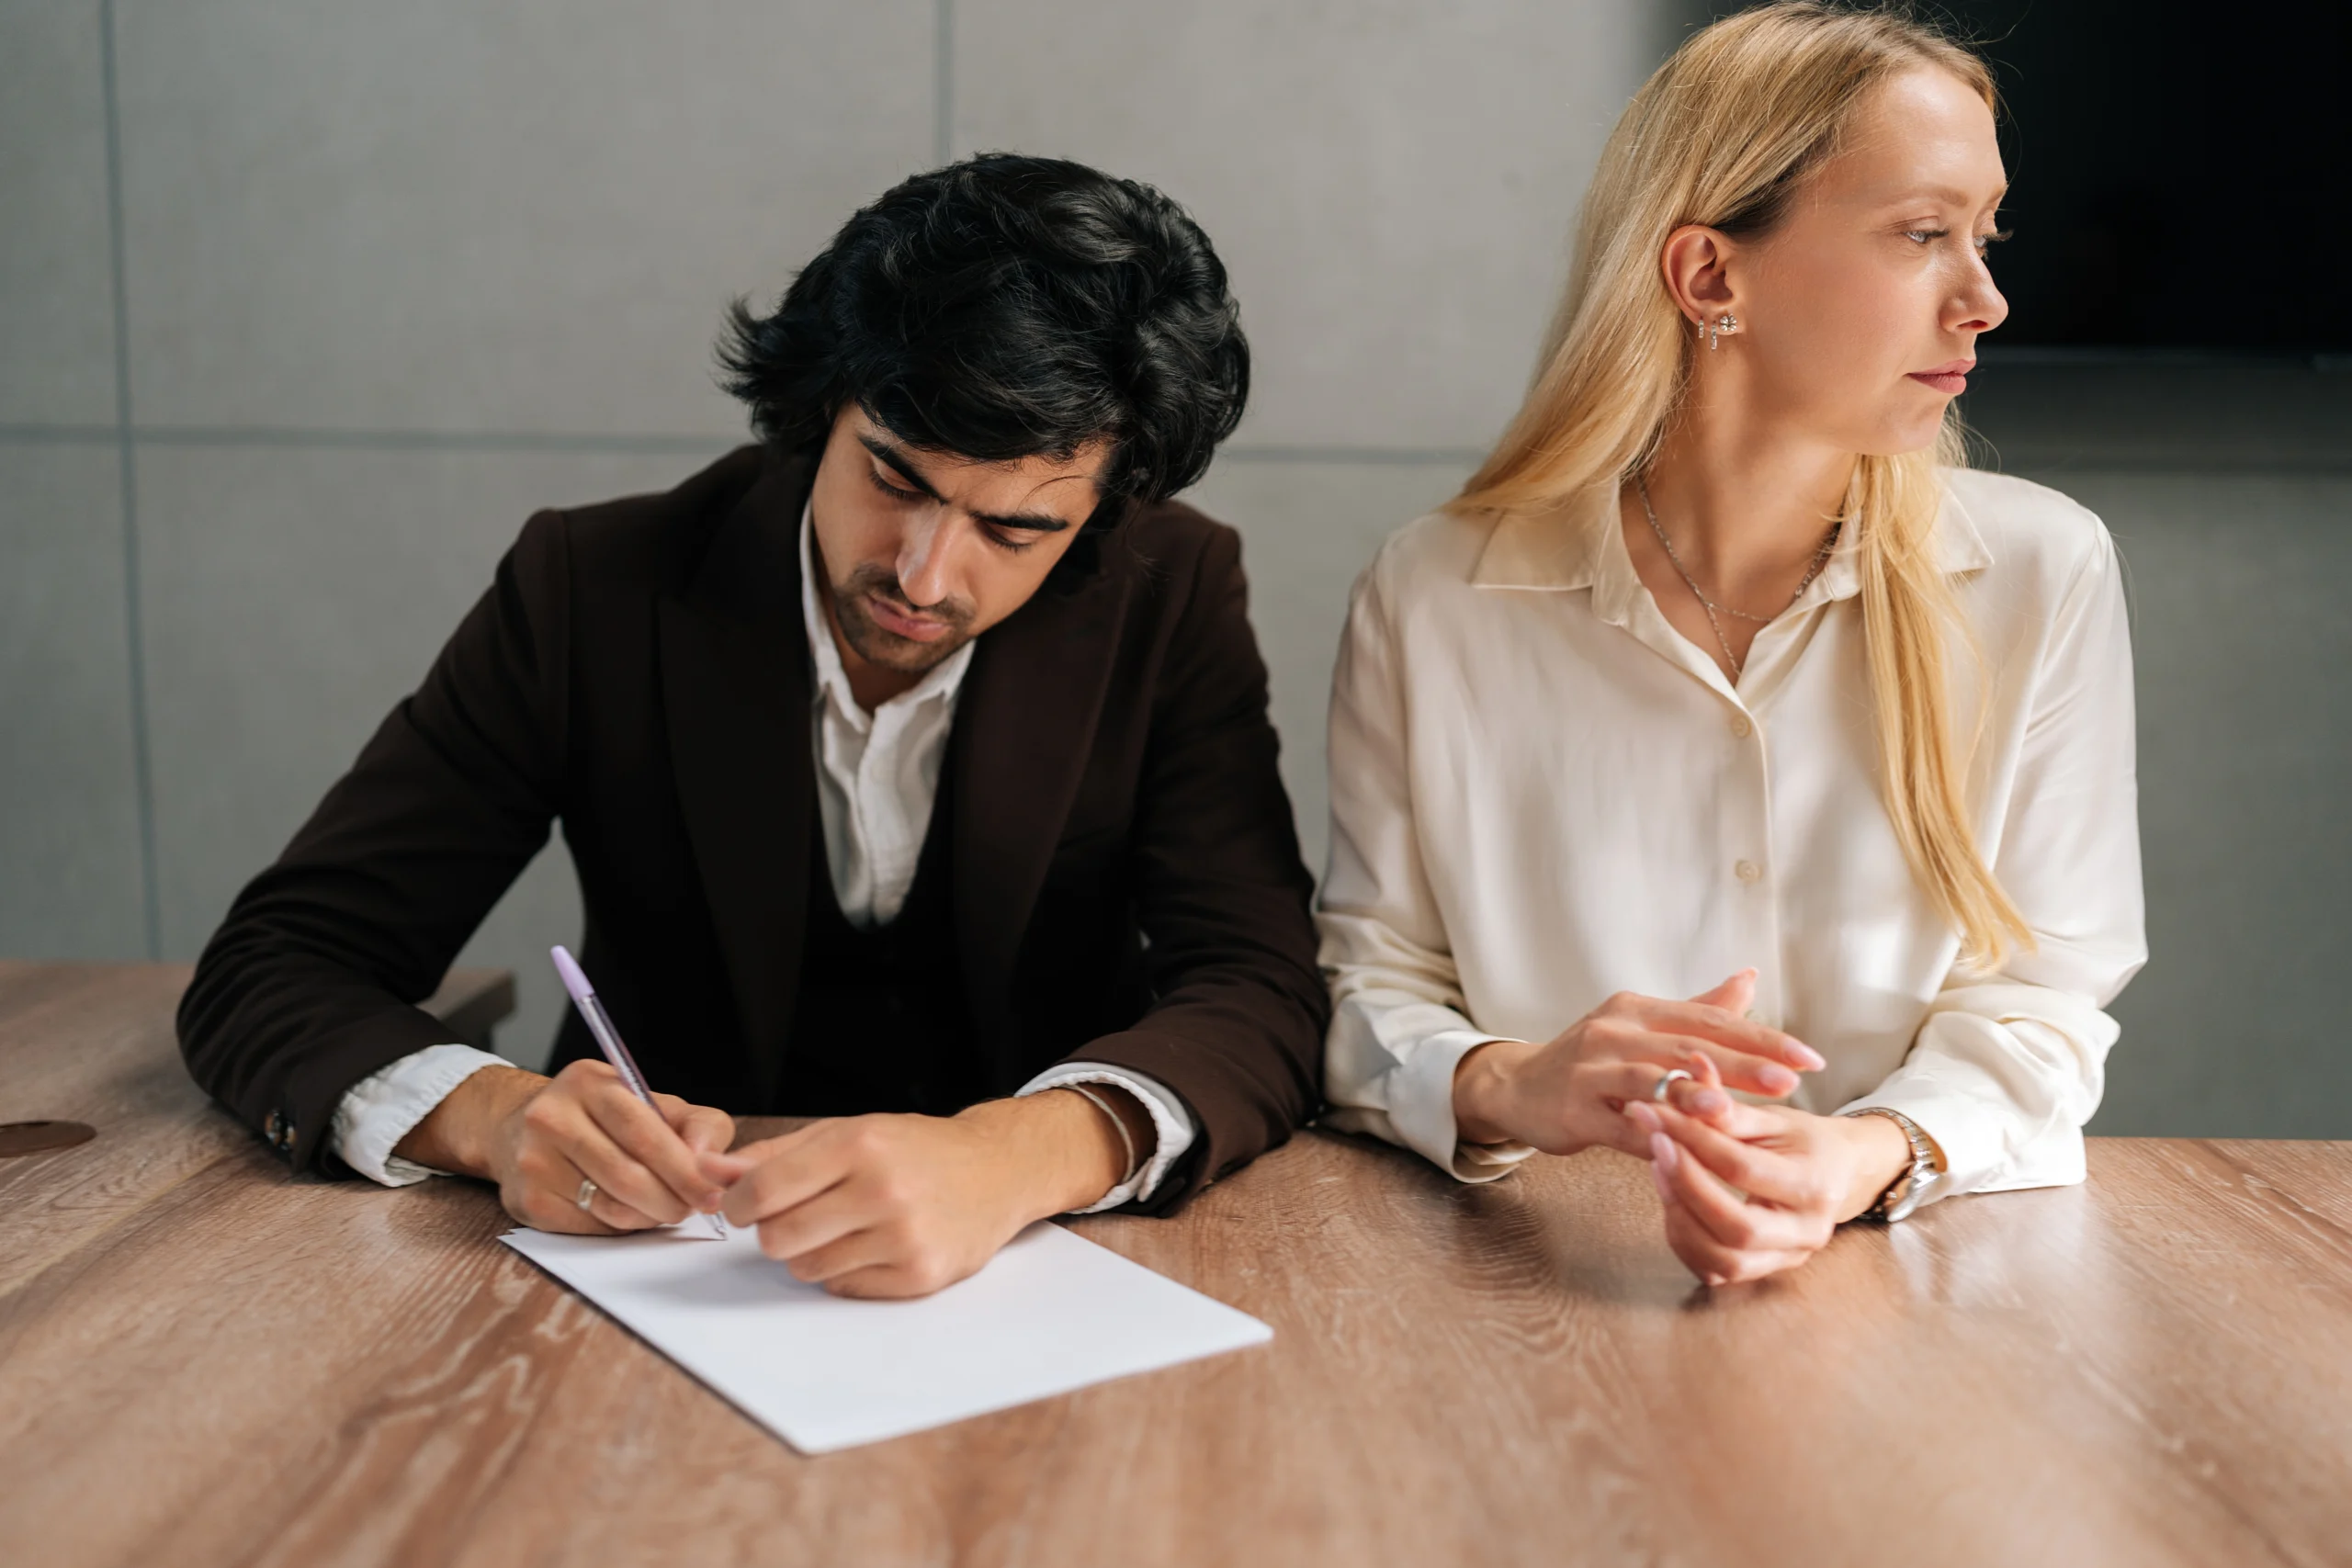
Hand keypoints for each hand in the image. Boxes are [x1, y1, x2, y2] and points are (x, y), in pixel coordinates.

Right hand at [394, 1059, 734, 1233]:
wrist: (516, 1129)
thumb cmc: (599, 1117)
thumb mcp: (650, 1102)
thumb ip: (695, 1124)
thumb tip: (709, 1161)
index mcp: (590, 1084)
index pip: (645, 1132)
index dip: (684, 1169)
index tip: (712, 1192)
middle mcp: (553, 1117)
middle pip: (628, 1175)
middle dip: (672, 1200)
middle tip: (691, 1207)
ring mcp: (534, 1160)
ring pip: (611, 1207)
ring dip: (649, 1216)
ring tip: (662, 1207)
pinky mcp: (527, 1200)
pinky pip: (590, 1226)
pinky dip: (619, 1226)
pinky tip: (625, 1210)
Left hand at [698, 1088, 1142, 1298]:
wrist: (995, 1171)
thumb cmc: (913, 1149)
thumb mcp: (845, 1132)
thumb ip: (773, 1155)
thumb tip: (707, 1169)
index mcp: (859, 1145)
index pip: (763, 1190)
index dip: (738, 1204)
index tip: (742, 1206)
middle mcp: (883, 1190)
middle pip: (777, 1238)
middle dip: (772, 1232)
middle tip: (793, 1218)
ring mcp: (904, 1236)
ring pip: (807, 1268)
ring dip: (809, 1252)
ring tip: (841, 1227)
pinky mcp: (919, 1275)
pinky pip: (844, 1288)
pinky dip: (845, 1271)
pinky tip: (871, 1245)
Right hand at [1451, 971, 1824, 1156]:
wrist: (1517, 1086)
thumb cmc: (1591, 1060)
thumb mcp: (1640, 1027)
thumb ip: (1698, 1009)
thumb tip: (1750, 979)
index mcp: (1638, 1009)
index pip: (1710, 1018)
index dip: (1760, 1037)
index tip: (1808, 1057)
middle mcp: (1614, 1031)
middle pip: (1687, 1046)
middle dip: (1742, 1064)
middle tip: (1789, 1080)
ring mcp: (1590, 1070)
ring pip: (1649, 1080)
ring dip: (1692, 1095)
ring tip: (1734, 1109)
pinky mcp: (1573, 1110)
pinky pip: (1620, 1125)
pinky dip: (1652, 1135)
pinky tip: (1682, 1148)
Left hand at [1624, 1078, 1912, 1285]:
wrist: (1838, 1173)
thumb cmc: (1803, 1140)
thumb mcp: (1774, 1118)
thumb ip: (1729, 1107)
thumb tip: (1689, 1069)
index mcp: (1813, 1184)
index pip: (1741, 1167)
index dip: (1692, 1139)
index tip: (1655, 1112)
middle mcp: (1806, 1231)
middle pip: (1737, 1227)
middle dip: (1686, 1185)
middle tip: (1655, 1143)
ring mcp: (1786, 1258)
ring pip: (1723, 1259)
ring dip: (1679, 1214)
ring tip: (1660, 1168)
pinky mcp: (1762, 1271)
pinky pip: (1714, 1270)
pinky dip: (1683, 1238)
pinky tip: (1671, 1198)